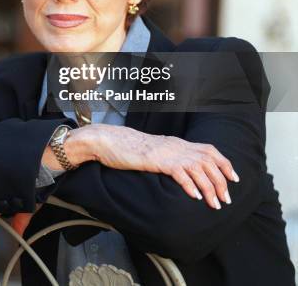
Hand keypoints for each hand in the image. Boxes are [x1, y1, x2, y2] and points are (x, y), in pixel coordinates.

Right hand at [91, 124, 238, 209]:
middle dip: (221, 181)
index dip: (224, 163)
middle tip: (226, 199)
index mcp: (179, 143)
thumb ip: (172, 159)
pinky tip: (195, 196)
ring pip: (197, 168)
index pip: (209, 150)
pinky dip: (189, 184)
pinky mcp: (157, 160)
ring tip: (215, 203)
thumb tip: (184, 173)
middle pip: (208, 160)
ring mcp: (168, 152)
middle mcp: (177, 146)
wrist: (111, 141)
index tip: (234, 179)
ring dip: (209, 187)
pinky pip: (178, 172)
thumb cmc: (131, 149)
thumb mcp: (157, 152)